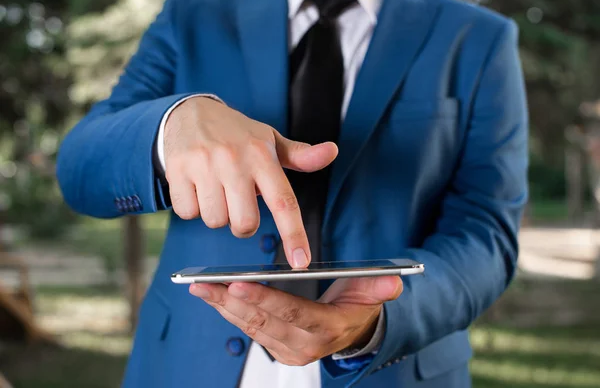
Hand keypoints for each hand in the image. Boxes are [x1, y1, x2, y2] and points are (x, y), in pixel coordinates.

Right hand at [164, 97, 337, 266]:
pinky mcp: (177, 170)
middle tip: (238, 202)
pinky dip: (192, 207)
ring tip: (215, 190)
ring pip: (215, 221)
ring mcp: (204, 165)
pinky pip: (187, 213)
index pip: (283, 202)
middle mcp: (234, 160)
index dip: (294, 235)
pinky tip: (195, 187)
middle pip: (244, 224)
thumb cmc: (235, 134)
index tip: (300, 261)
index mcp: (262, 155)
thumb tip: (332, 152)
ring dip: (216, 214)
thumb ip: (300, 155)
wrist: (188, 112)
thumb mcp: (269, 140)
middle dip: (242, 224)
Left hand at [189, 276, 402, 365]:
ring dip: (223, 307)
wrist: (351, 331)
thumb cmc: (356, 306)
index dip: (265, 300)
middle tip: (205, 284)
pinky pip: (249, 330)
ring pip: (250, 327)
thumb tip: (392, 282)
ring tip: (201, 287)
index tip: (237, 284)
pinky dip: (229, 312)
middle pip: (263, 322)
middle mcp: (305, 345)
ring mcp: (289, 350)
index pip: (293, 314)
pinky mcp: (277, 349)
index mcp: (327, 329)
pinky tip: (214, 296)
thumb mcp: (371, 293)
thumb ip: (378, 287)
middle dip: (231, 302)